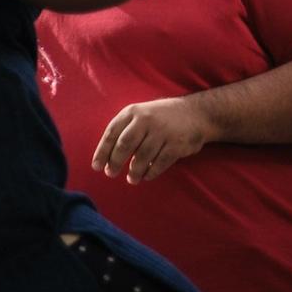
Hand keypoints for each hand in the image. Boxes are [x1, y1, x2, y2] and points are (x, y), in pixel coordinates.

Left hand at [93, 97, 213, 183]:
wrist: (195, 113)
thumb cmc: (159, 118)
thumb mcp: (140, 115)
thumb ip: (124, 130)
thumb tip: (106, 156)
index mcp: (132, 112)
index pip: (112, 133)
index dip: (102, 151)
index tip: (96, 167)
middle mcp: (146, 120)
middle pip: (125, 145)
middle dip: (115, 162)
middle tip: (110, 173)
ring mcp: (162, 132)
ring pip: (142, 156)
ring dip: (134, 171)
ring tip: (131, 179)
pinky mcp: (177, 144)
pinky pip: (160, 163)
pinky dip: (151, 172)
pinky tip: (146, 177)